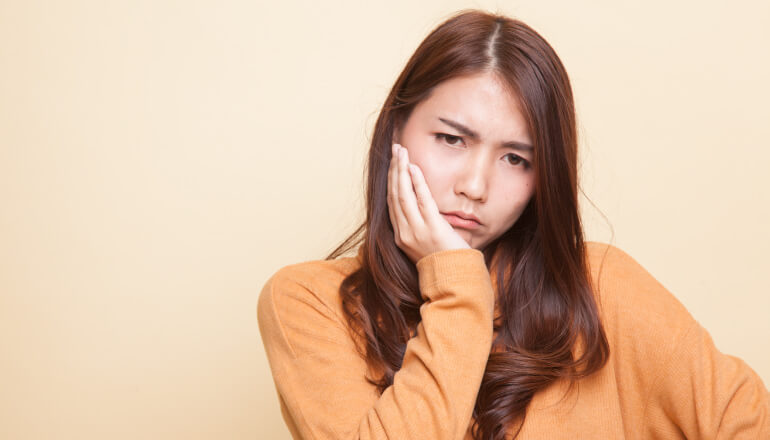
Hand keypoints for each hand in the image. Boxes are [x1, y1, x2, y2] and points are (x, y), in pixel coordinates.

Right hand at [387, 143, 470, 263]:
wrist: (454, 278)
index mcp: (400, 235)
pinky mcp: (432, 228)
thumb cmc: (443, 260)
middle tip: (395, 149)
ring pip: (403, 195)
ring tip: (402, 152)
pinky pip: (422, 201)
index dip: (391, 179)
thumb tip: (419, 204)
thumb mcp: (424, 242)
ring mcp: (417, 230)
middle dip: (394, 169)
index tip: (393, 162)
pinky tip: (414, 168)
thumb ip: (418, 225)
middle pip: (394, 194)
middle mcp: (404, 232)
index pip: (391, 201)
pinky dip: (416, 184)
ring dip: (401, 171)